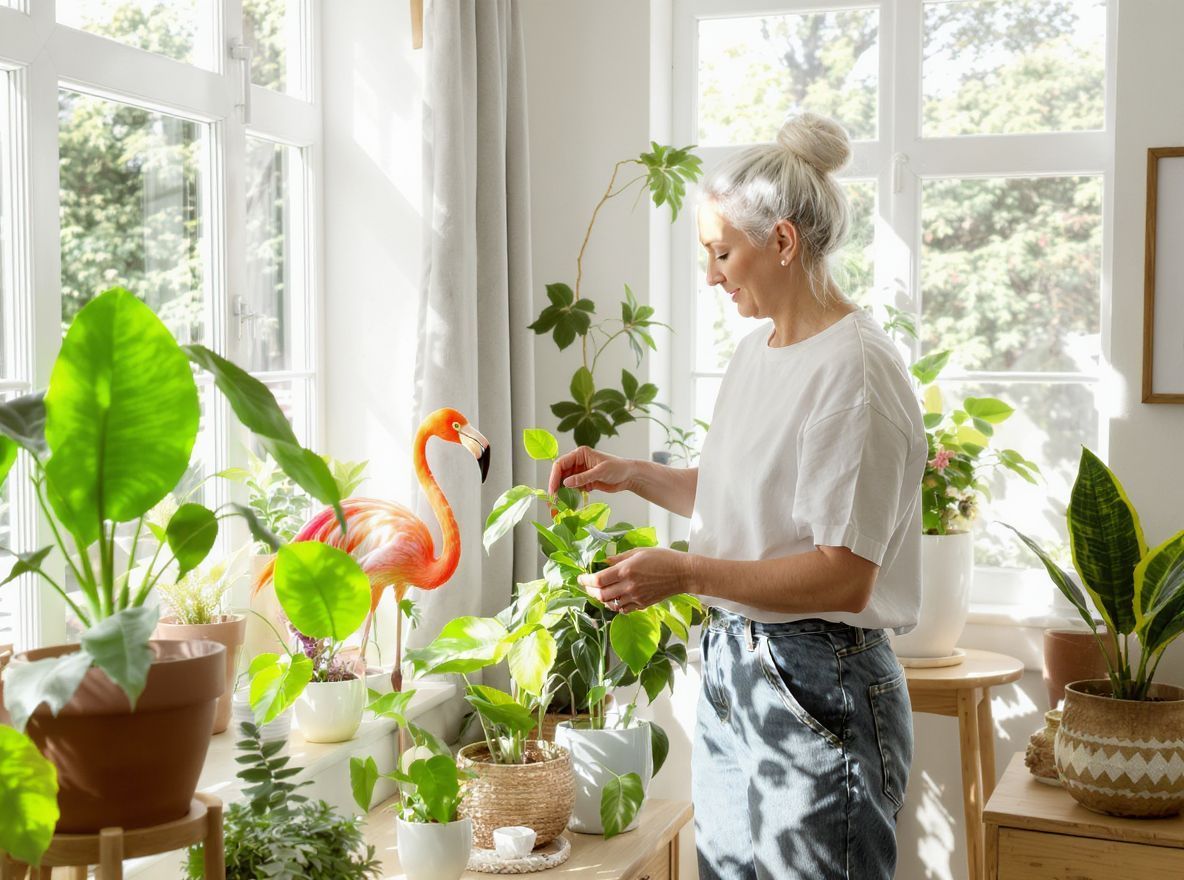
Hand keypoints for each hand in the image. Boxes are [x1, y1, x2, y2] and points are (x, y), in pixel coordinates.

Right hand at [548, 446, 636, 495]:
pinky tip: (567, 503)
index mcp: (580, 454)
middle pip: (560, 474)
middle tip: (552, 500)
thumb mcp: (600, 471)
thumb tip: (565, 483)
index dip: (554, 476)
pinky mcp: (584, 482)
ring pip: (565, 483)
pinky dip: (569, 496)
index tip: (552, 489)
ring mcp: (580, 473)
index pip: (561, 464)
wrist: (629, 476)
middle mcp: (578, 462)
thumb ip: (583, 477)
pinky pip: (573, 489)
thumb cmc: (618, 468)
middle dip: (555, 486)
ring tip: (557, 504)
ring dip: (561, 493)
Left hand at [577, 547, 693, 612]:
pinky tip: (616, 598)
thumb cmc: (662, 558)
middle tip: (588, 585)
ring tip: (600, 592)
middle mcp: (628, 586)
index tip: (580, 578)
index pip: (597, 580)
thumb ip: (618, 558)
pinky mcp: (642, 605)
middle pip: (600, 595)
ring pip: (610, 604)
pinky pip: (623, 610)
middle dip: (590, 590)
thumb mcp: (638, 552)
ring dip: (602, 599)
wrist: (682, 573)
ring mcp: (635, 598)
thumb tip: (603, 562)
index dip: (585, 580)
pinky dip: (615, 606)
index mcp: (625, 570)